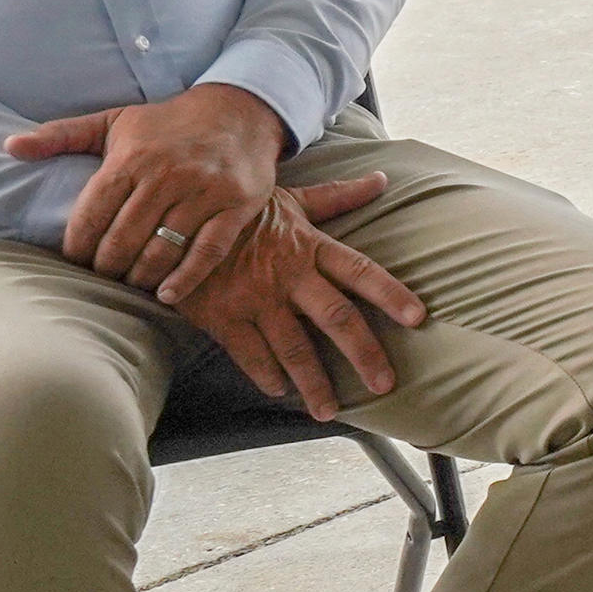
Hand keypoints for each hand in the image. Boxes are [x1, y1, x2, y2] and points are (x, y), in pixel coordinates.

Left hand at [7, 83, 289, 289]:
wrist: (240, 110)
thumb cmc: (168, 122)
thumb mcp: (113, 121)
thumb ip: (60, 135)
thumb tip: (9, 146)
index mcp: (131, 158)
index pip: (91, 216)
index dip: (77, 247)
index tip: (74, 261)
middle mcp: (166, 175)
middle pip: (123, 240)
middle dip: (106, 268)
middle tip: (103, 279)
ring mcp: (204, 192)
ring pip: (162, 250)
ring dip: (140, 277)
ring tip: (131, 286)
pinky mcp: (236, 205)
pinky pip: (207, 251)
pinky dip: (186, 278)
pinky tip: (167, 294)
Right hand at [151, 171, 423, 420]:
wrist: (173, 218)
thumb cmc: (240, 209)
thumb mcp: (289, 199)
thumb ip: (337, 196)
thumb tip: (381, 180)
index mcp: (308, 246)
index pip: (360, 270)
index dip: (390, 292)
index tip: (419, 317)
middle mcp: (287, 276)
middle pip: (336, 318)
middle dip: (363, 354)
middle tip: (385, 385)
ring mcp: (254, 298)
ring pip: (293, 348)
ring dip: (313, 383)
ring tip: (329, 411)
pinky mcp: (221, 316)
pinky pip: (249, 354)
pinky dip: (265, 375)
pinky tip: (279, 392)